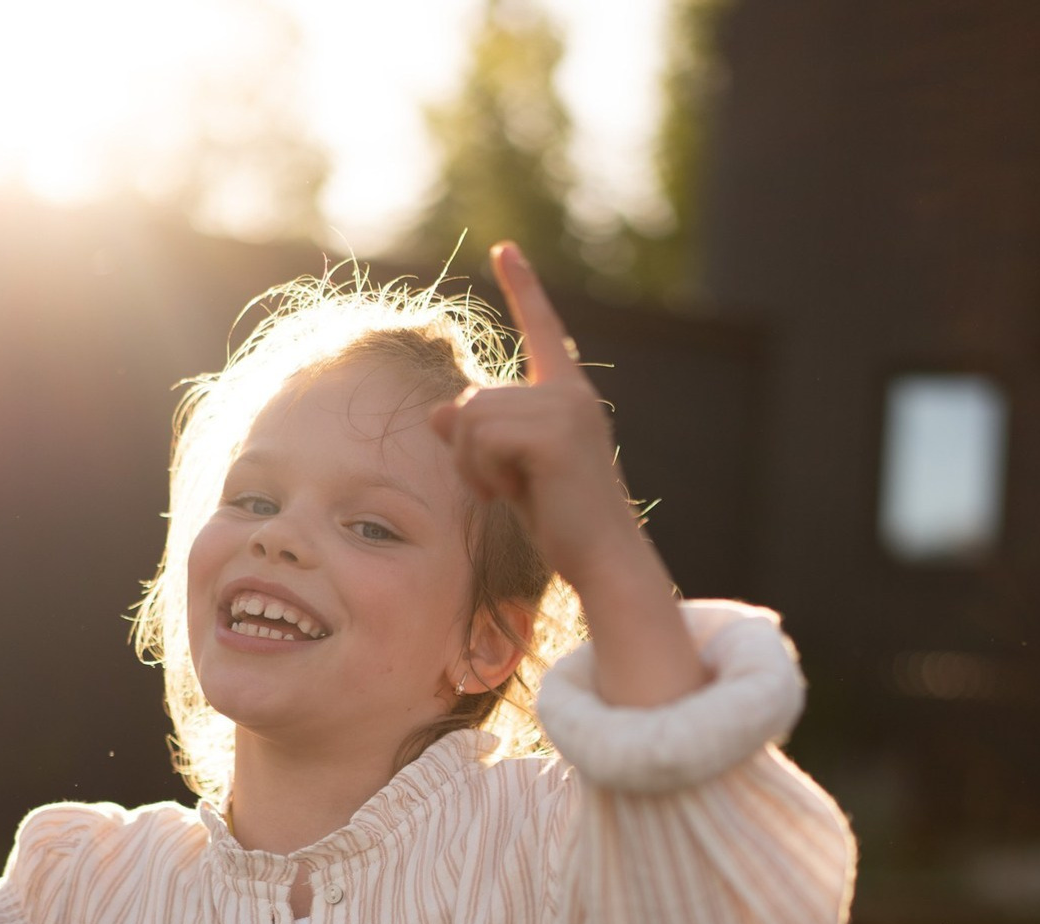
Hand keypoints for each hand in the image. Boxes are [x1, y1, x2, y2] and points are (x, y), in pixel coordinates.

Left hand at [428, 242, 641, 591]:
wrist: (602, 558)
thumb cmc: (560, 520)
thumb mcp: (508, 472)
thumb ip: (477, 440)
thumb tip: (436, 414)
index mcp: (566, 395)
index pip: (542, 330)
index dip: (523, 288)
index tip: (504, 249)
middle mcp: (570, 393)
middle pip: (474, 398)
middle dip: (466, 449)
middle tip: (496, 488)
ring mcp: (566, 409)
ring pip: (472, 417)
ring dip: (470, 464)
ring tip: (504, 491)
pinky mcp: (556, 433)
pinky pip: (482, 438)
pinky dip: (481, 472)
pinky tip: (509, 495)